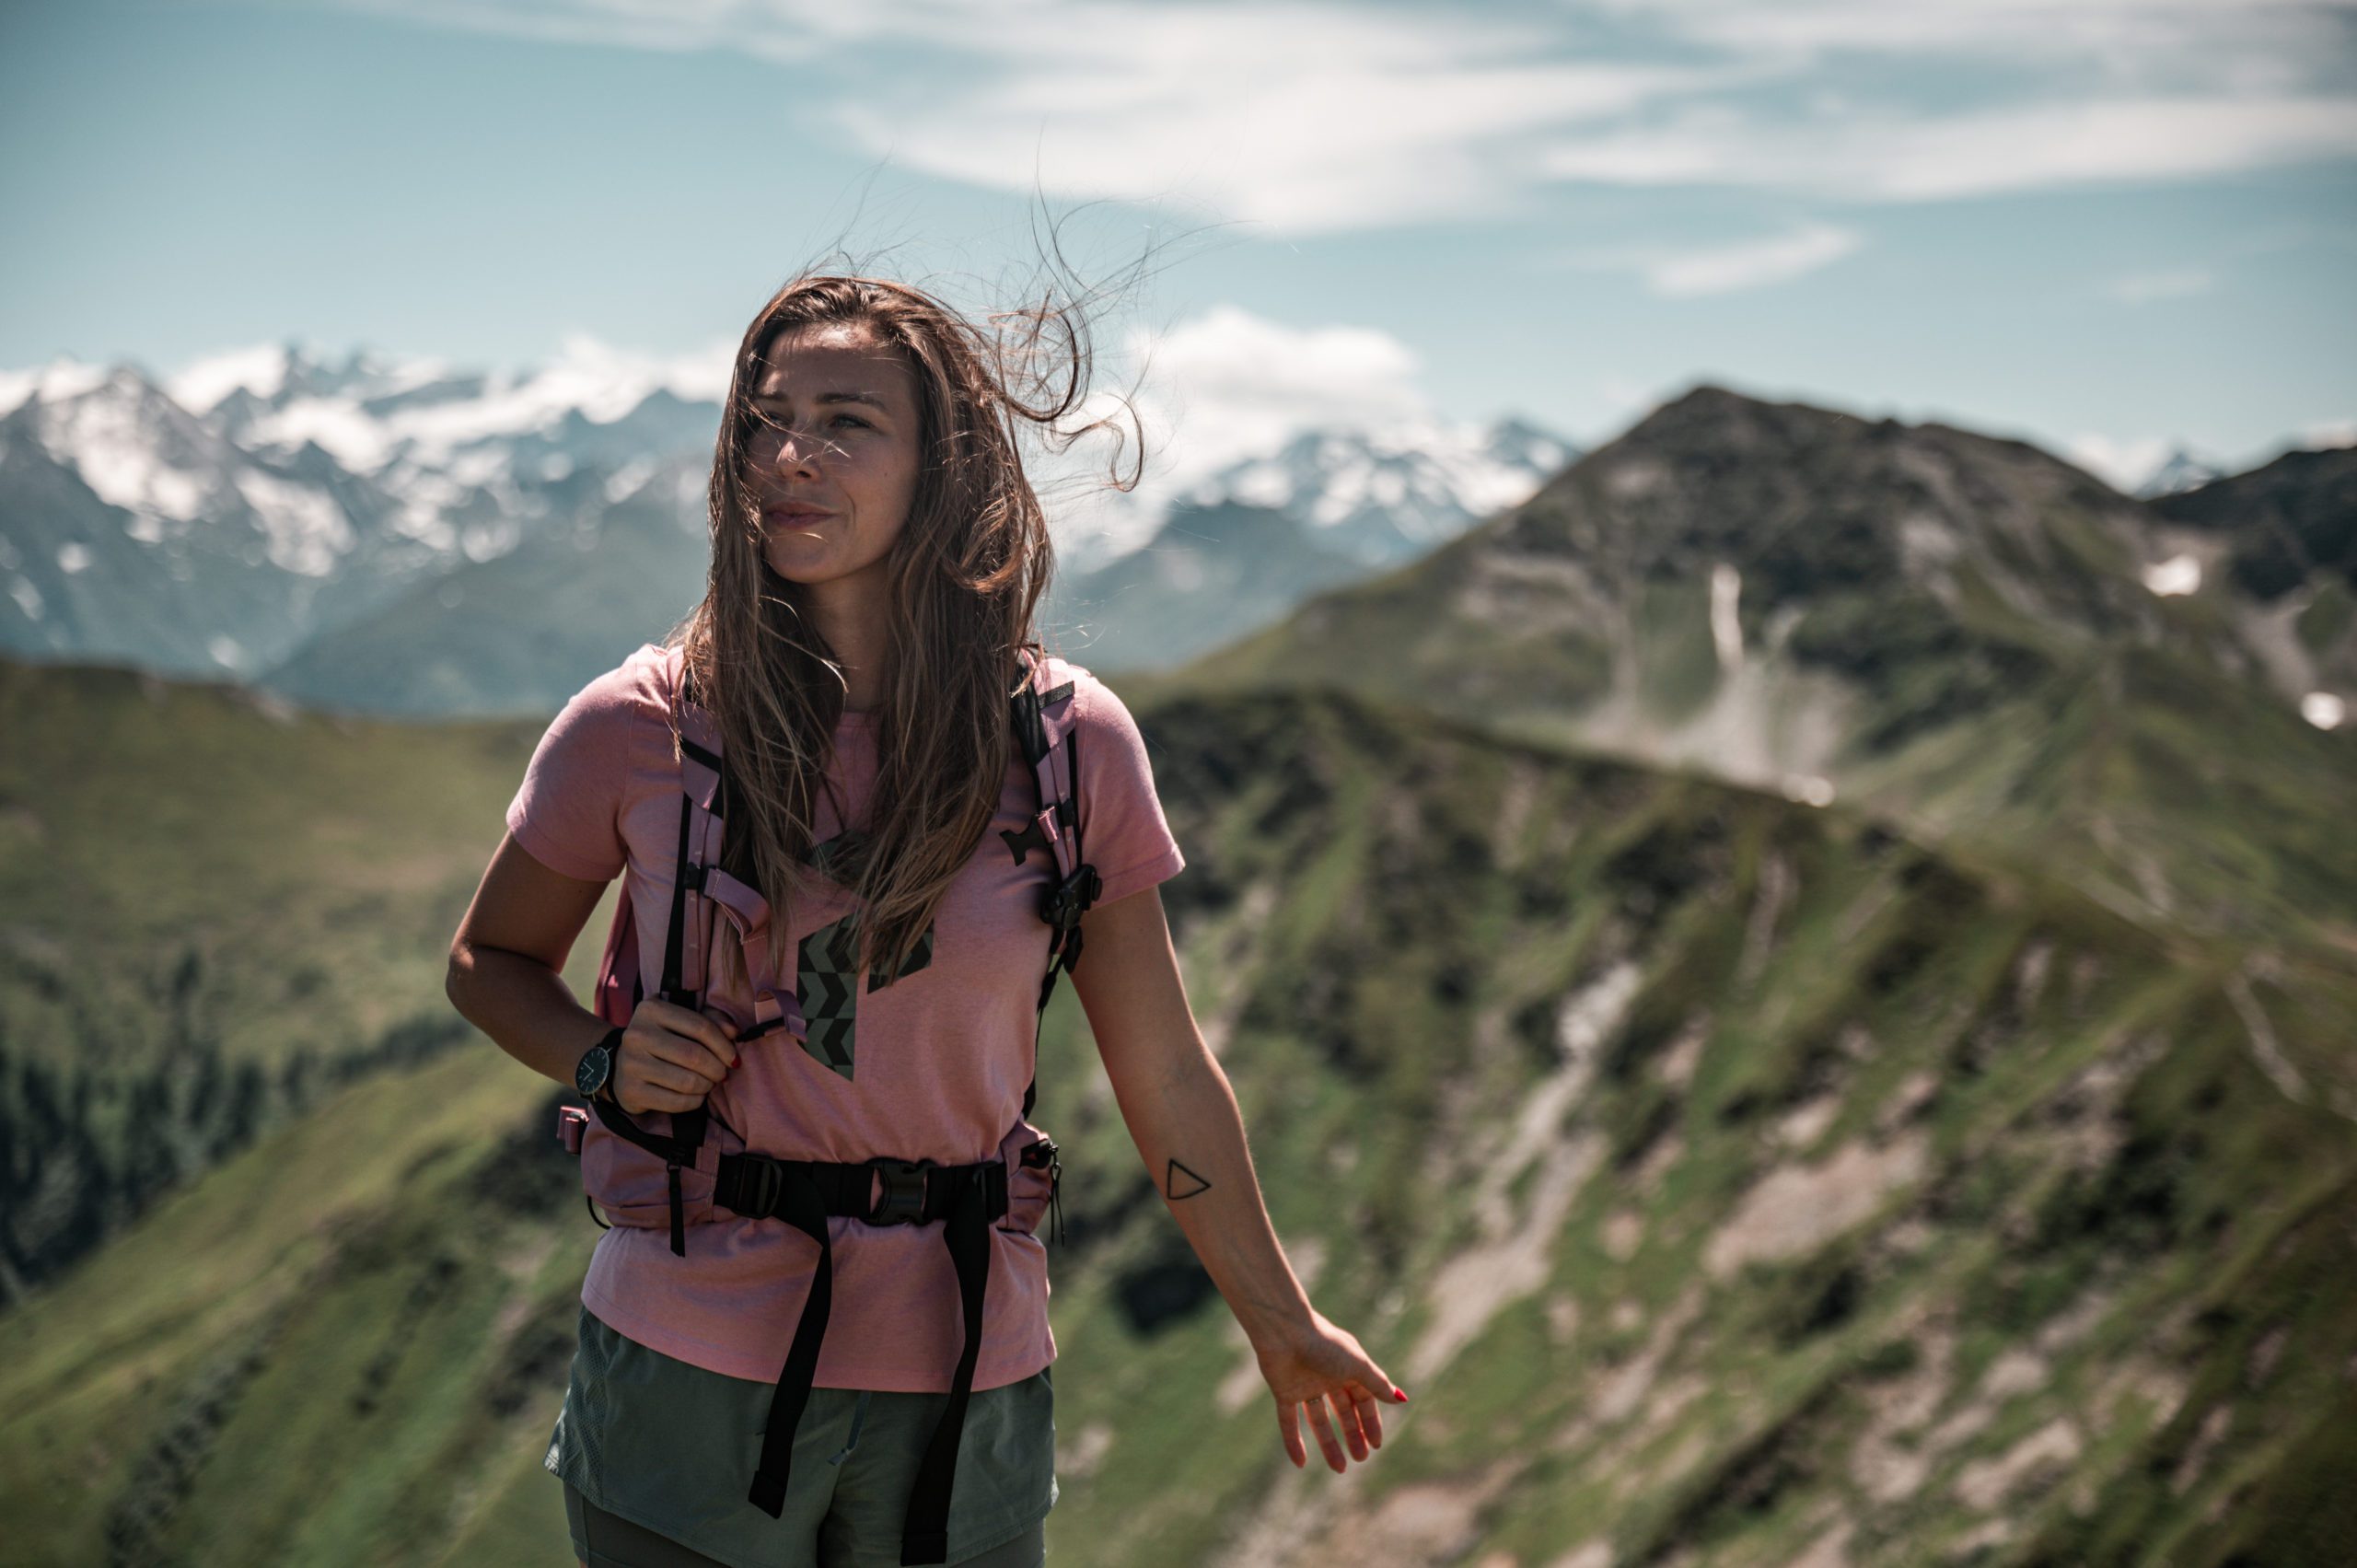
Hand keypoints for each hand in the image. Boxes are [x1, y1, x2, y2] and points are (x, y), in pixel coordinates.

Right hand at [612, 999, 738, 1115]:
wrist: (618, 1067)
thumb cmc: (659, 1041)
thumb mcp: (680, 1023)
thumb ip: (709, 1020)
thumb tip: (734, 1032)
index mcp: (651, 1010)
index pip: (700, 1027)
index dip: (724, 1045)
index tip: (733, 1058)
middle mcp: (637, 1035)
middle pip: (694, 1055)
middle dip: (717, 1068)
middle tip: (721, 1073)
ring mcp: (631, 1064)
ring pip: (687, 1081)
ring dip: (707, 1086)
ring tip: (708, 1084)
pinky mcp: (631, 1091)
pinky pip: (676, 1102)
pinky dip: (694, 1101)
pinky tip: (696, 1096)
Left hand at [1253, 1306, 1407, 1471]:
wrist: (1284, 1333)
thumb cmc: (1324, 1345)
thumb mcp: (1357, 1365)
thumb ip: (1377, 1383)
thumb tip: (1400, 1399)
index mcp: (1347, 1367)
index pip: (1363, 1399)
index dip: (1370, 1422)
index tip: (1376, 1444)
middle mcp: (1327, 1376)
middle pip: (1343, 1411)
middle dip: (1353, 1434)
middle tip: (1361, 1458)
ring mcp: (1305, 1385)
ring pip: (1319, 1420)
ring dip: (1329, 1444)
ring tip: (1340, 1468)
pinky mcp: (1284, 1392)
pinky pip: (1289, 1422)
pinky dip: (1294, 1442)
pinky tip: (1300, 1464)